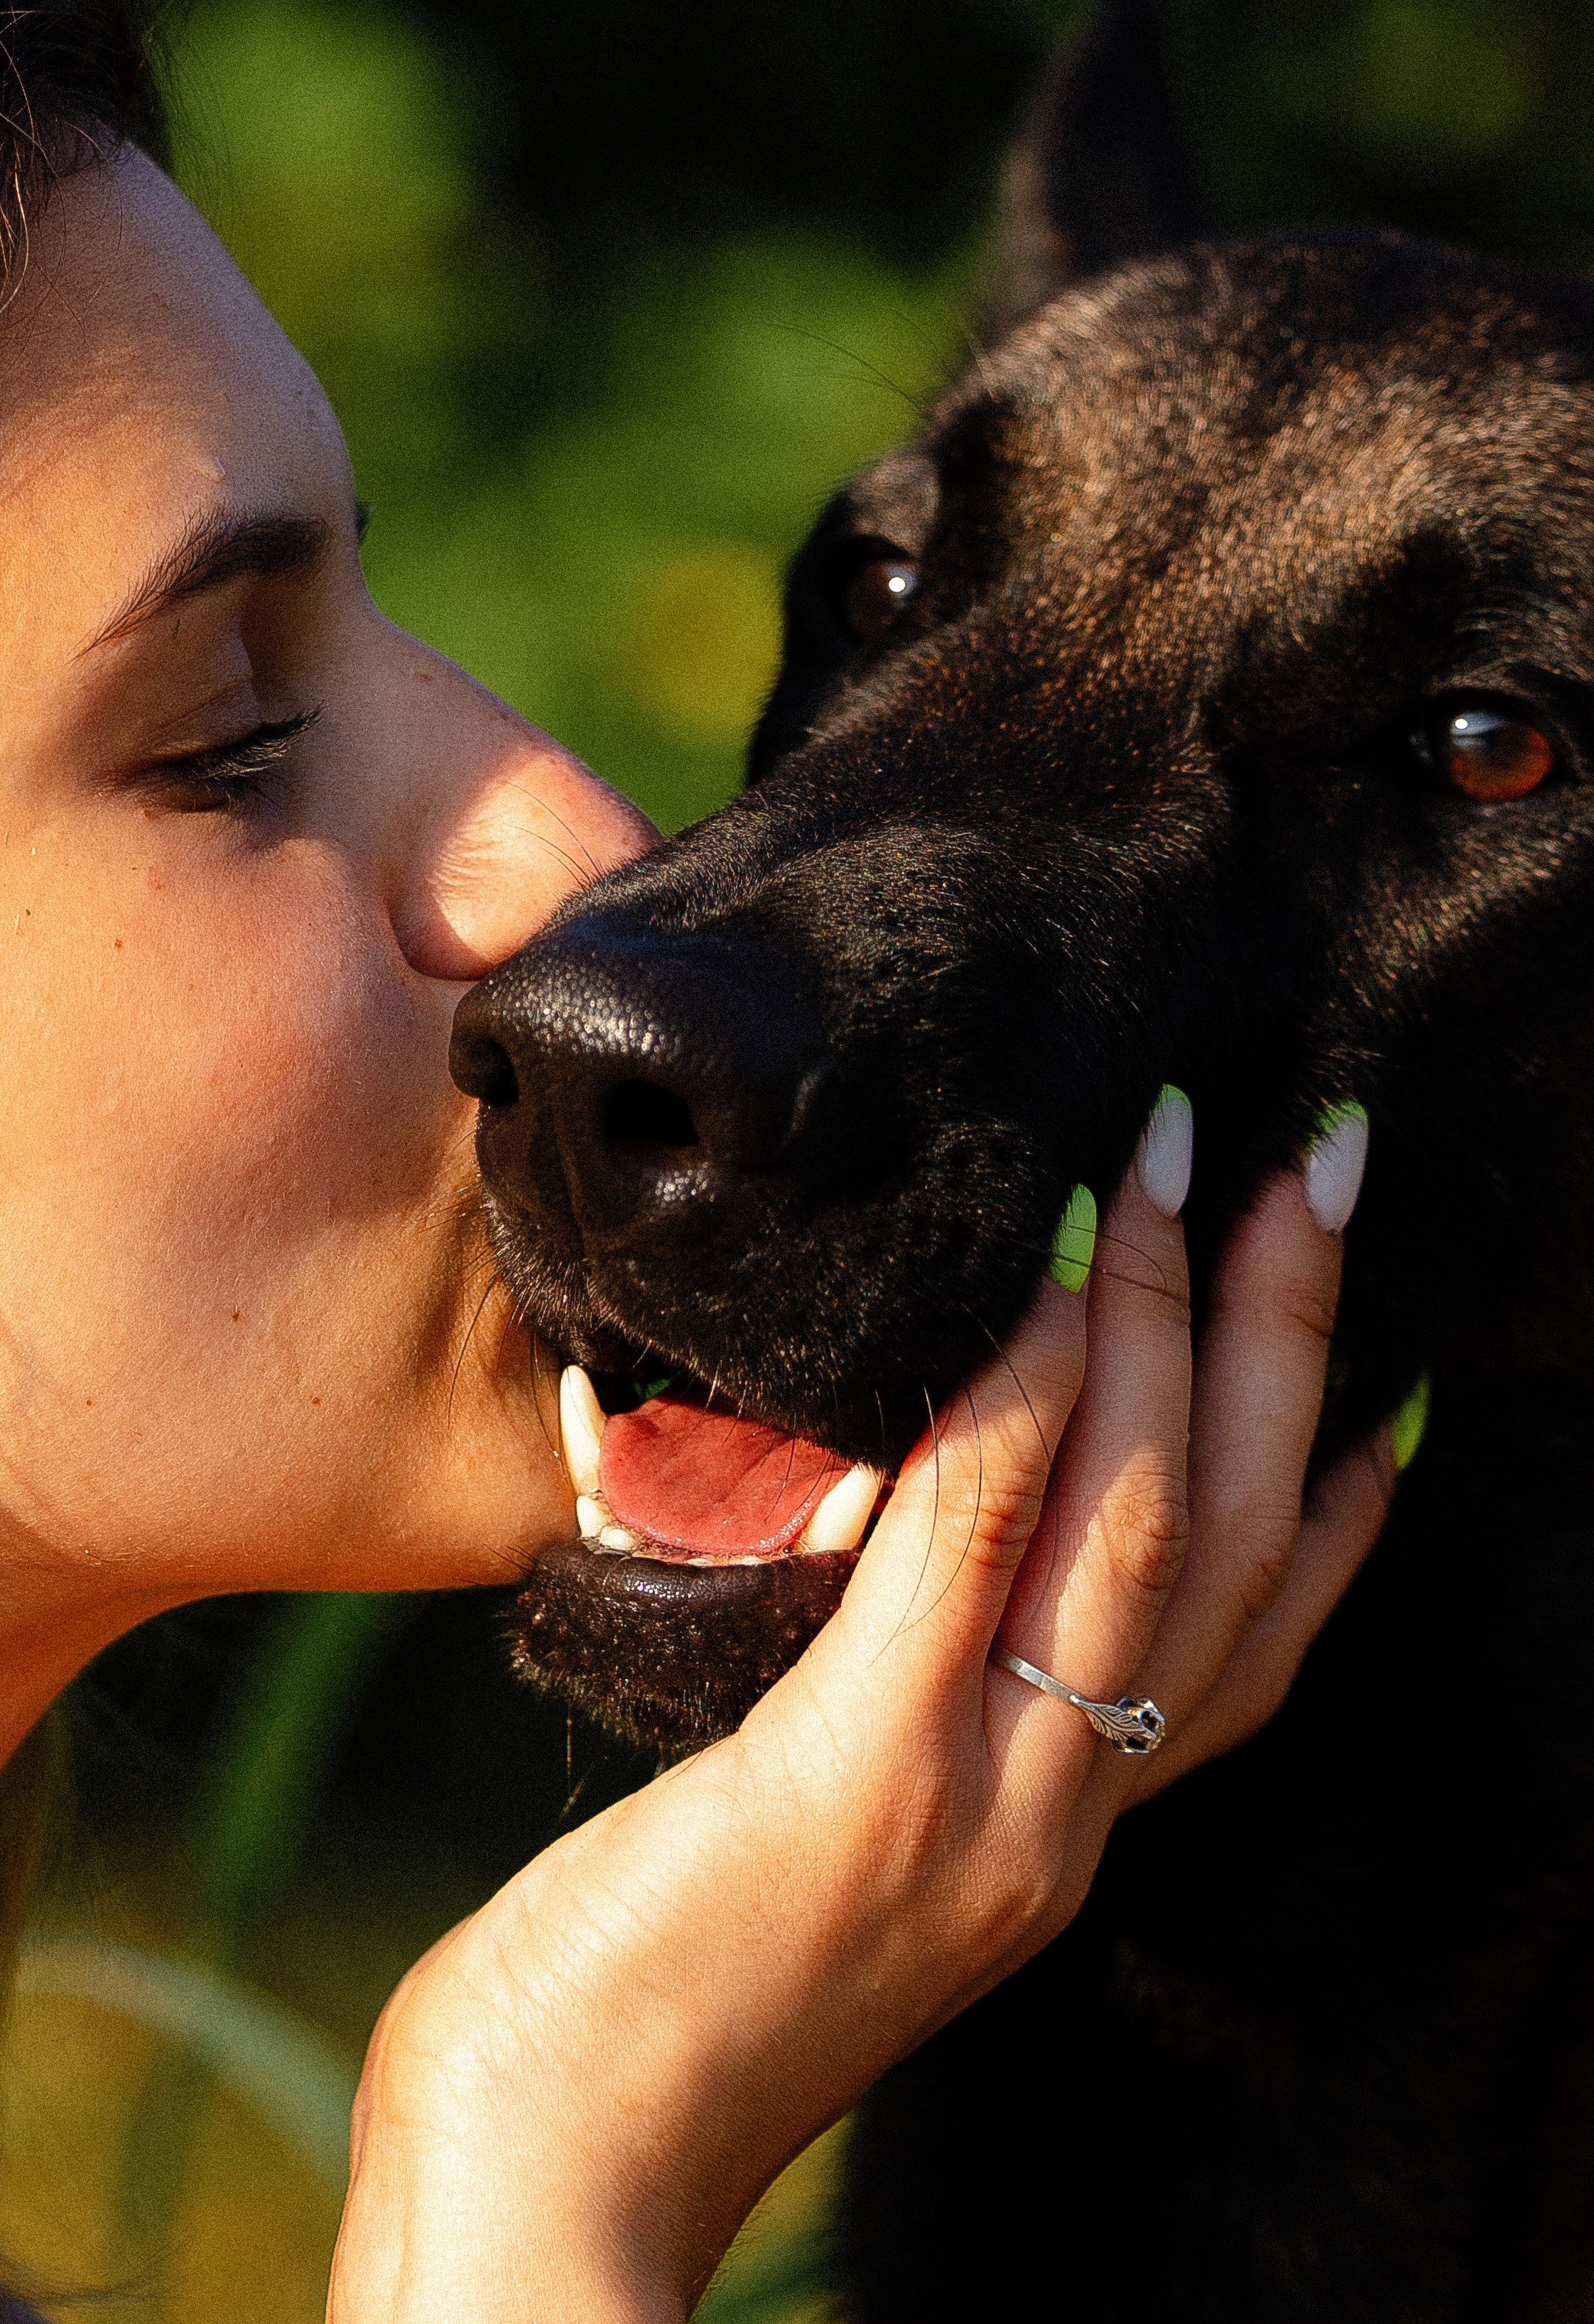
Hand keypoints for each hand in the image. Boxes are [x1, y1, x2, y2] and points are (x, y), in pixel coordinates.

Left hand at [328, 1146, 1391, 2322]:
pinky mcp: (861, 1780)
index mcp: (1053, 1827)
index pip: (1247, 1649)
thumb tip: (876, 1526)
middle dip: (1285, 1341)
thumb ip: (883, 1699)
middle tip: (1313, 1165)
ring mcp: (980, 1803)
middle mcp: (1056, 1815)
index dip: (1327, 1500)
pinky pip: (976, 1553)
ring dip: (1176, 1324)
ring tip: (1187, 1165)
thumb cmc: (645, 1999)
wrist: (555, 2182)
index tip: (1364, 1374)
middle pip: (1229, 1544)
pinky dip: (1024, 1407)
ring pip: (1140, 1528)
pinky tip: (1042, 1290)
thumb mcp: (812, 1831)